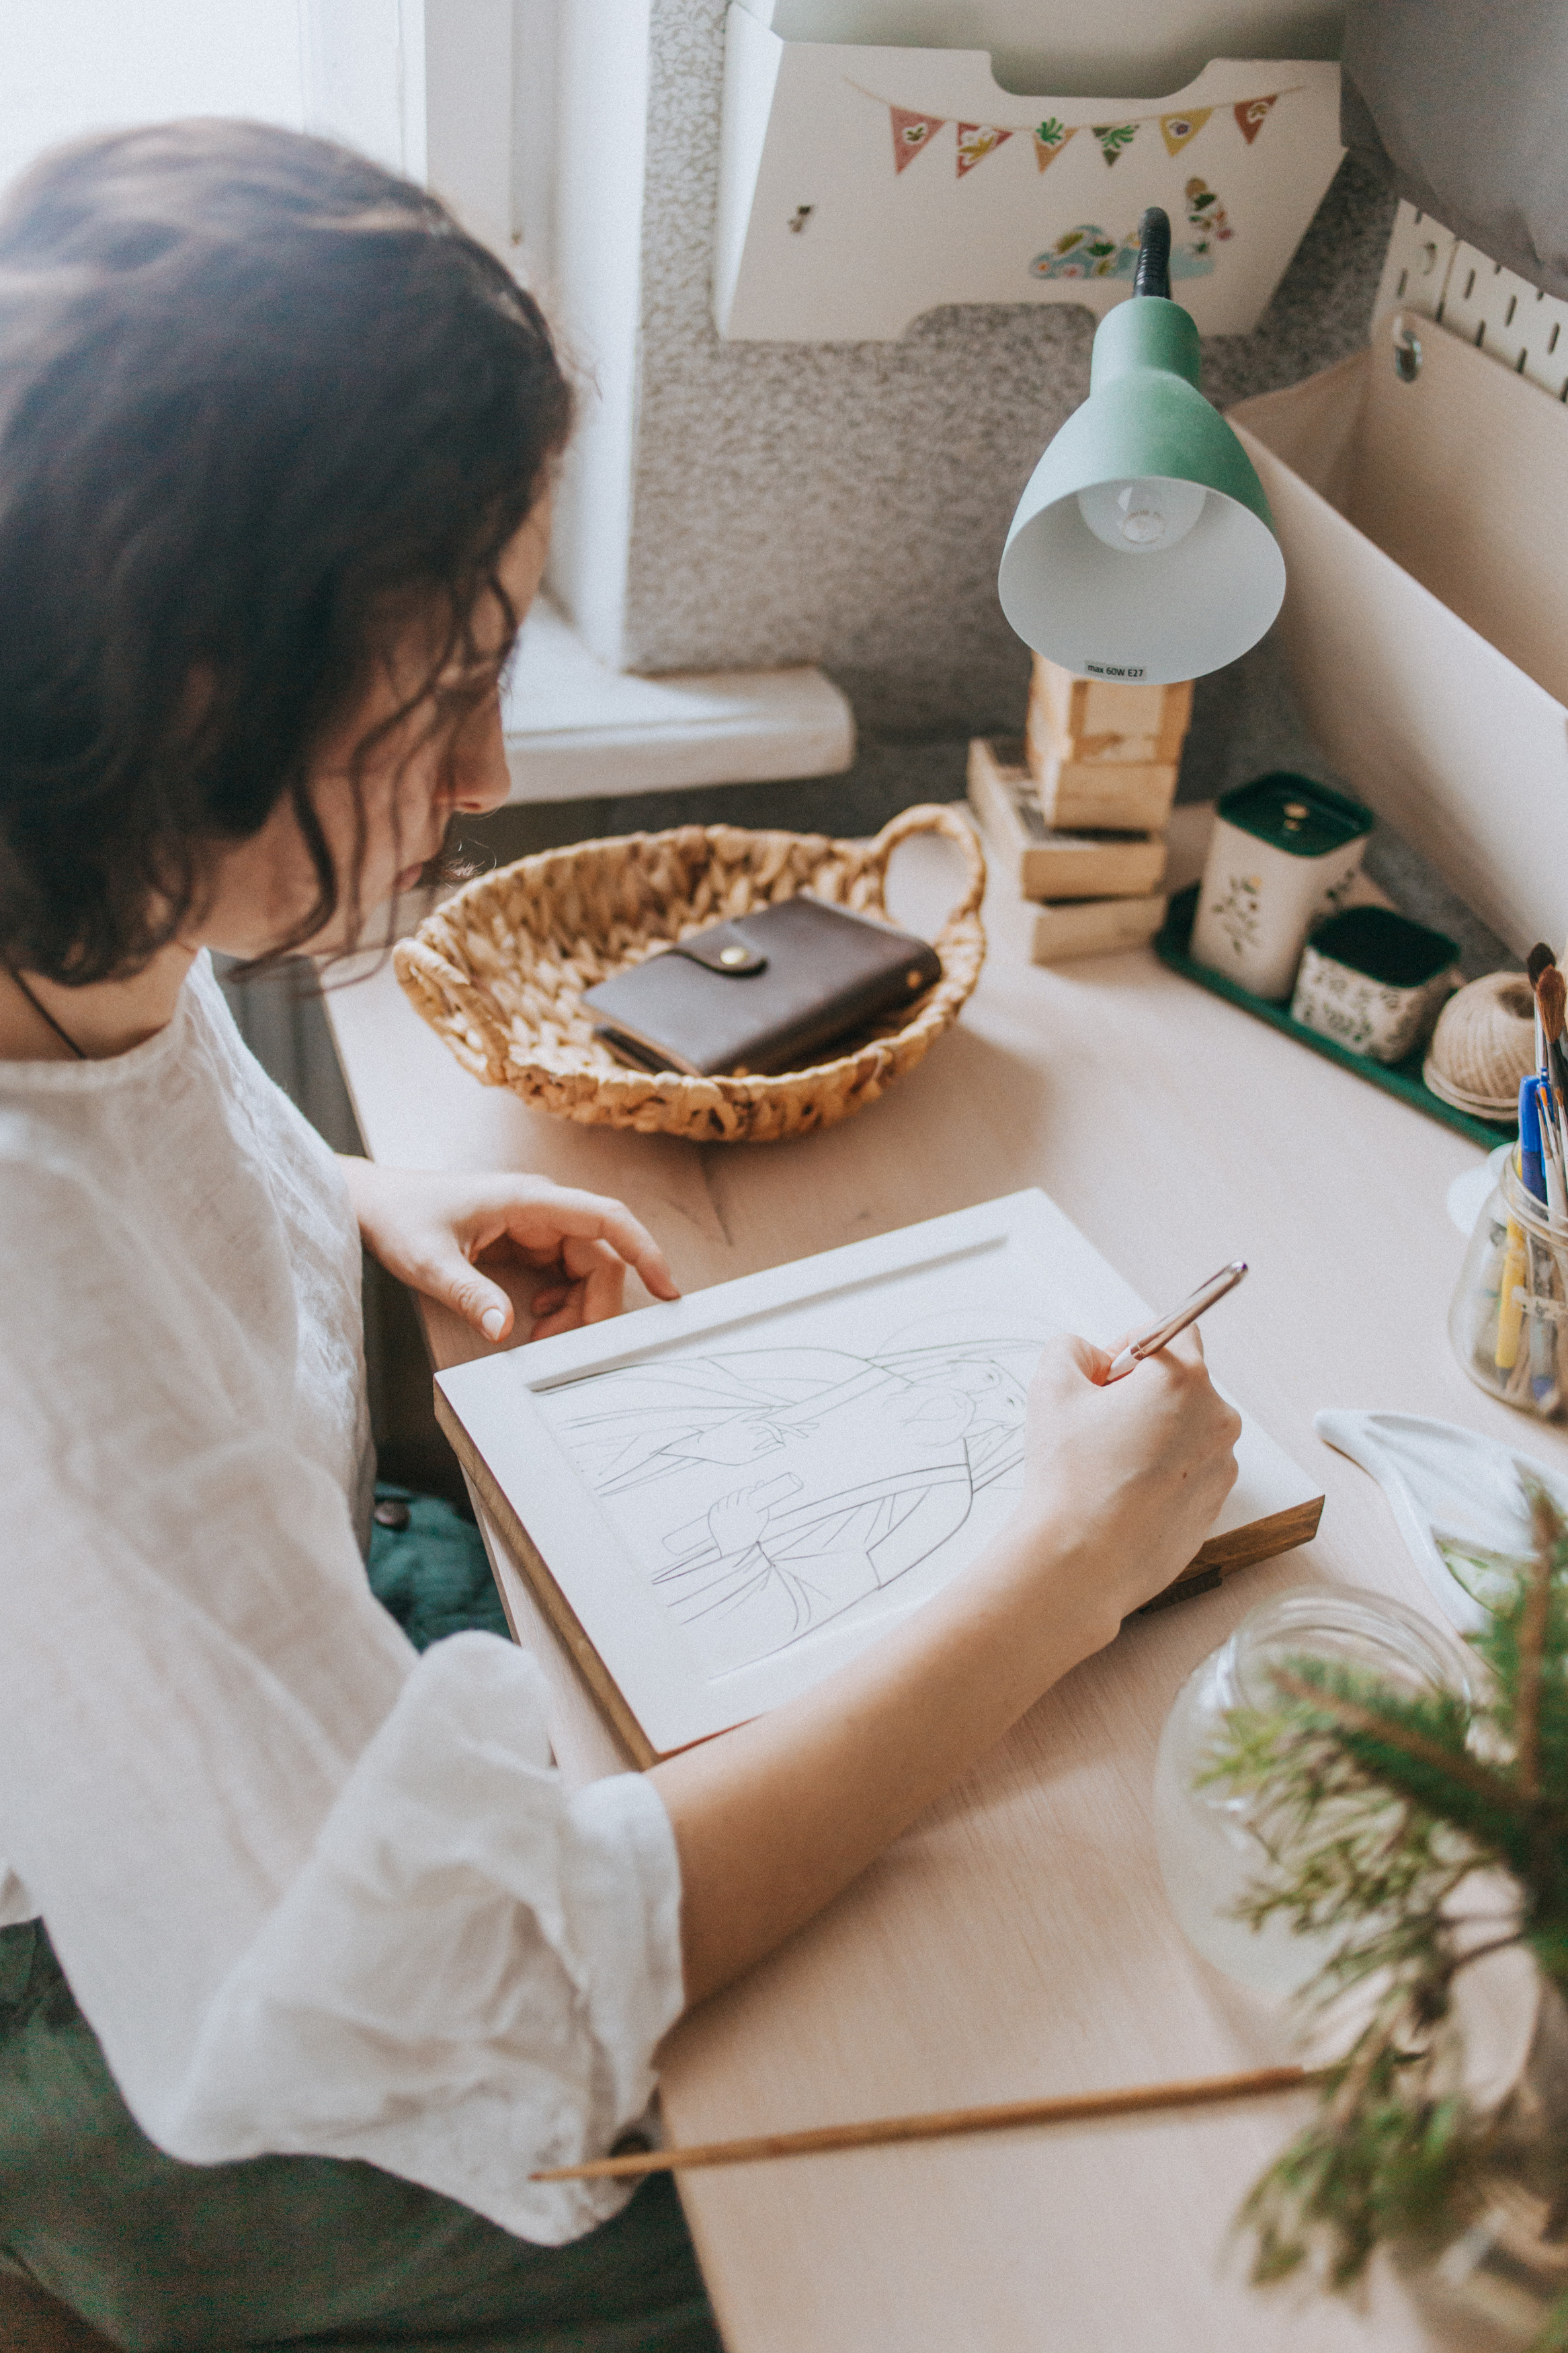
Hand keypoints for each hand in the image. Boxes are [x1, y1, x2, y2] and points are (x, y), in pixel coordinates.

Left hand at [338, 1161, 678, 1343]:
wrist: (373, 1203)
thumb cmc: (400, 1217)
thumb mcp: (428, 1260)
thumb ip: (468, 1293)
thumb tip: (504, 1329)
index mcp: (529, 1201)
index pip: (606, 1219)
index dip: (644, 1250)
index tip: (667, 1288)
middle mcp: (542, 1210)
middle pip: (600, 1258)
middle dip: (594, 1307)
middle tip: (567, 1349)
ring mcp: (536, 1226)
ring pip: (586, 1271)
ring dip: (576, 1311)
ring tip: (543, 1341)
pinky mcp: (527, 1242)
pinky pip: (565, 1276)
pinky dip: (560, 1306)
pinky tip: (535, 1323)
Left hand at [707, 1473, 800, 1554]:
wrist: (736, 1551)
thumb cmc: (751, 1534)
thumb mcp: (761, 1519)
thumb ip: (763, 1501)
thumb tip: (761, 1482)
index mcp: (743, 1511)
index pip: (743, 1493)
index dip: (747, 1490)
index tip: (749, 1491)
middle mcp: (730, 1512)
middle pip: (733, 1496)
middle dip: (738, 1494)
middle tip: (742, 1497)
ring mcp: (720, 1516)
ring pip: (723, 1500)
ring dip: (729, 1499)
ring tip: (734, 1503)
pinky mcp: (712, 1520)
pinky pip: (715, 1507)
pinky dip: (720, 1506)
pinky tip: (725, 1508)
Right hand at [997, 1328, 1241, 1653]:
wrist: (1081, 1564)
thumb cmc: (1070, 1478)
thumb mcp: (1052, 1387)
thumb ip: (1072, 1349)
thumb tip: (1091, 1357)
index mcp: (1184, 1379)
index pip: (1174, 1329)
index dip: (1132, 1345)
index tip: (1106, 1375)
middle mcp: (1216, 1419)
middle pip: (1181, 1382)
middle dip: (1140, 1392)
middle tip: (1096, 1423)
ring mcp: (1221, 1466)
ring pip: (1185, 1428)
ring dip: (1151, 1433)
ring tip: (1106, 1465)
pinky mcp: (1214, 1505)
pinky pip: (1189, 1470)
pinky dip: (1161, 1472)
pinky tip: (1122, 1494)